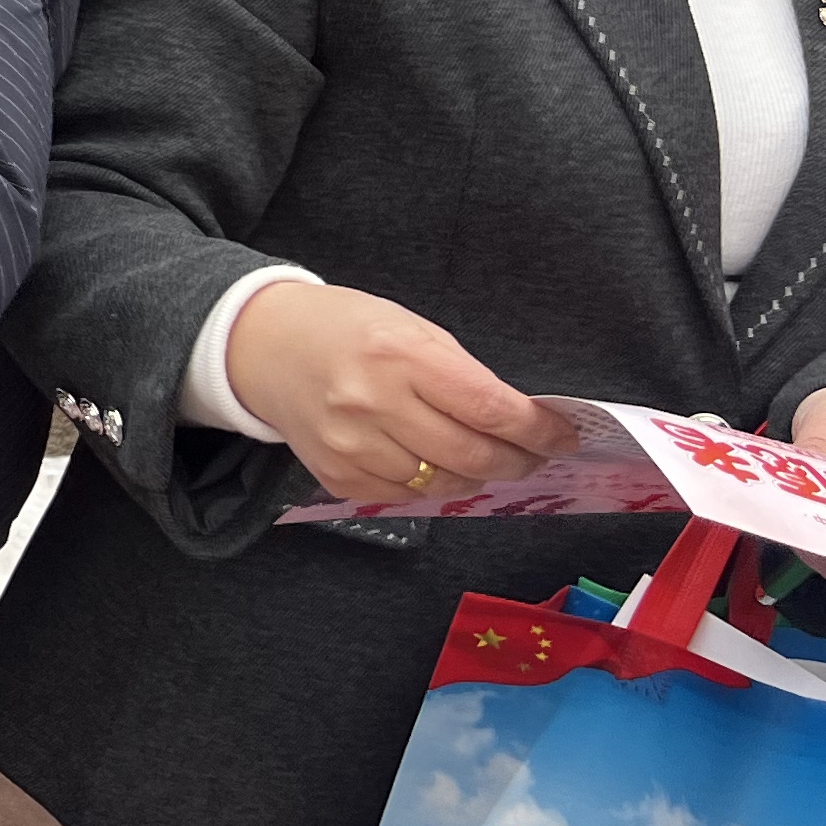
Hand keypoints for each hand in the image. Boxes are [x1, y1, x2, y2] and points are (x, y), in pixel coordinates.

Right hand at [224, 282, 580, 501]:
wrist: (263, 345)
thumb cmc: (347, 329)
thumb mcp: (410, 328)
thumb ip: (461, 376)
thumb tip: (516, 424)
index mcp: (399, 354)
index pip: (489, 408)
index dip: (537, 431)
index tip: (562, 436)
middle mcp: (372, 402)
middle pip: (472, 456)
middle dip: (516, 461)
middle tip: (531, 456)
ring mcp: (349, 444)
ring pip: (441, 485)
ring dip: (473, 476)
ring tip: (478, 458)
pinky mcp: (334, 475)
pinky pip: (403, 497)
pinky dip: (428, 485)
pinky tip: (427, 462)